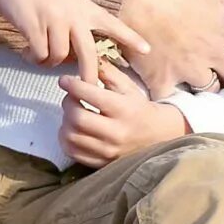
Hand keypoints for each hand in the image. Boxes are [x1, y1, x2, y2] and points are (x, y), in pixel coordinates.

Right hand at [0, 0, 149, 88]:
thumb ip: (76, 20)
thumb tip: (76, 52)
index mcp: (84, 7)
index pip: (113, 23)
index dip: (130, 37)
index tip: (148, 49)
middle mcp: (74, 14)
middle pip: (89, 54)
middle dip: (89, 75)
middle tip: (87, 88)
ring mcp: (55, 20)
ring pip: (59, 58)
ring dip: (48, 61)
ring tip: (37, 54)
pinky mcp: (35, 27)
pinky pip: (40, 55)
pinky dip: (32, 58)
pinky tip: (25, 51)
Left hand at [58, 65, 190, 167]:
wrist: (158, 137)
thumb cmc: (140, 108)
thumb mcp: (128, 87)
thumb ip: (108, 73)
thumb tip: (88, 60)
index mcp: (124, 109)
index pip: (90, 95)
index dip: (73, 85)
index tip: (65, 80)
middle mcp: (116, 132)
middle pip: (77, 117)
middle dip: (67, 104)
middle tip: (70, 98)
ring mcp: (108, 150)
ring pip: (71, 136)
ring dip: (65, 122)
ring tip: (71, 114)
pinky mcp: (101, 163)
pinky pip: (72, 151)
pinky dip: (66, 139)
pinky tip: (72, 129)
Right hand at [116, 0, 223, 96]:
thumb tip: (219, 2)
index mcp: (223, 27)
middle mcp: (210, 52)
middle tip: (220, 68)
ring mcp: (187, 68)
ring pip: (208, 89)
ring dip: (203, 83)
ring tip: (194, 77)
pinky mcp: (161, 78)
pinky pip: (170, 97)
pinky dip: (168, 93)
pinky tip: (165, 85)